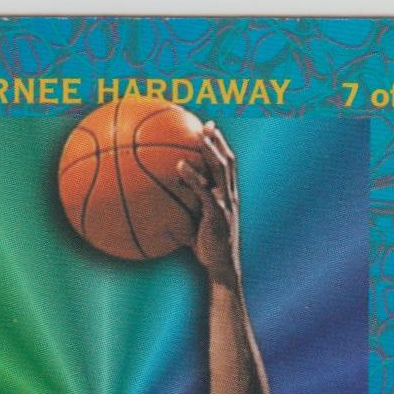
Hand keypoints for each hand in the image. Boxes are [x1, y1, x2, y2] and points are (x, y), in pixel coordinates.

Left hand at [178, 122, 240, 287]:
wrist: (221, 268)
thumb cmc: (207, 249)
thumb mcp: (197, 226)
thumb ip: (187, 211)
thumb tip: (164, 205)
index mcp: (228, 197)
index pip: (228, 165)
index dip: (221, 146)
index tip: (210, 129)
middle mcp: (230, 196)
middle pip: (227, 161)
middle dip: (218, 141)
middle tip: (206, 124)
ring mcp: (226, 205)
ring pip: (221, 170)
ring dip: (209, 151)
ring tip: (197, 136)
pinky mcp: (217, 216)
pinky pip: (205, 191)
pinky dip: (193, 176)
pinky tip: (179, 165)